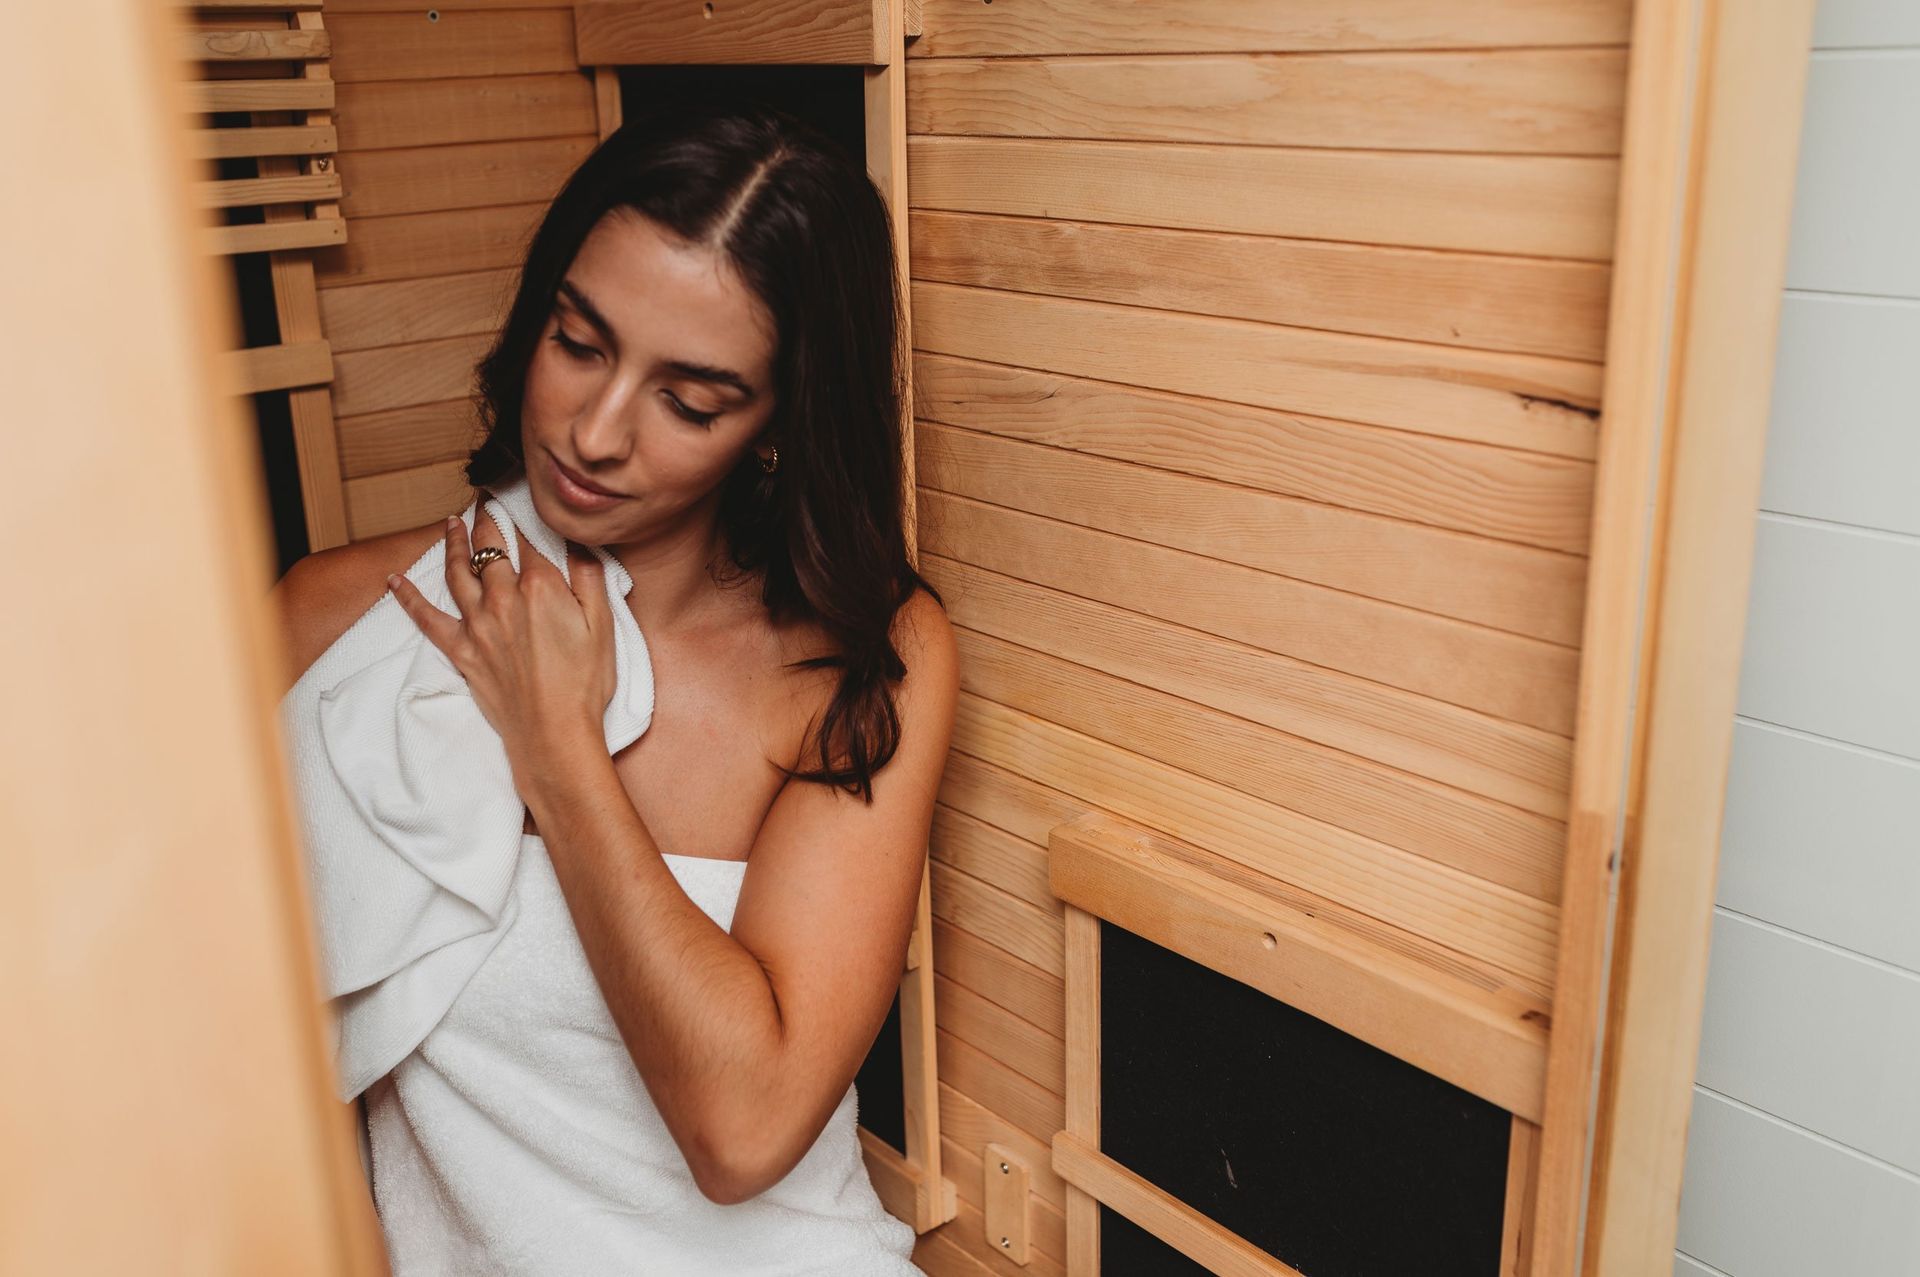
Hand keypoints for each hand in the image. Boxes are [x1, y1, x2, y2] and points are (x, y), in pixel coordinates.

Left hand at [386, 506, 616, 780]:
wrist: (554, 732)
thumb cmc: (585, 683)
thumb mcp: (603, 625)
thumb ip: (589, 577)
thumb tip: (580, 542)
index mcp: (541, 587)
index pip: (528, 540)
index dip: (523, 519)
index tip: (517, 503)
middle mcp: (503, 598)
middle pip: (491, 548)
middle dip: (486, 521)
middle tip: (483, 501)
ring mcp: (478, 624)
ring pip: (458, 572)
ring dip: (454, 544)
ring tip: (452, 523)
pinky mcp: (462, 650)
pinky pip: (426, 618)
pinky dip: (408, 597)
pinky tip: (394, 581)